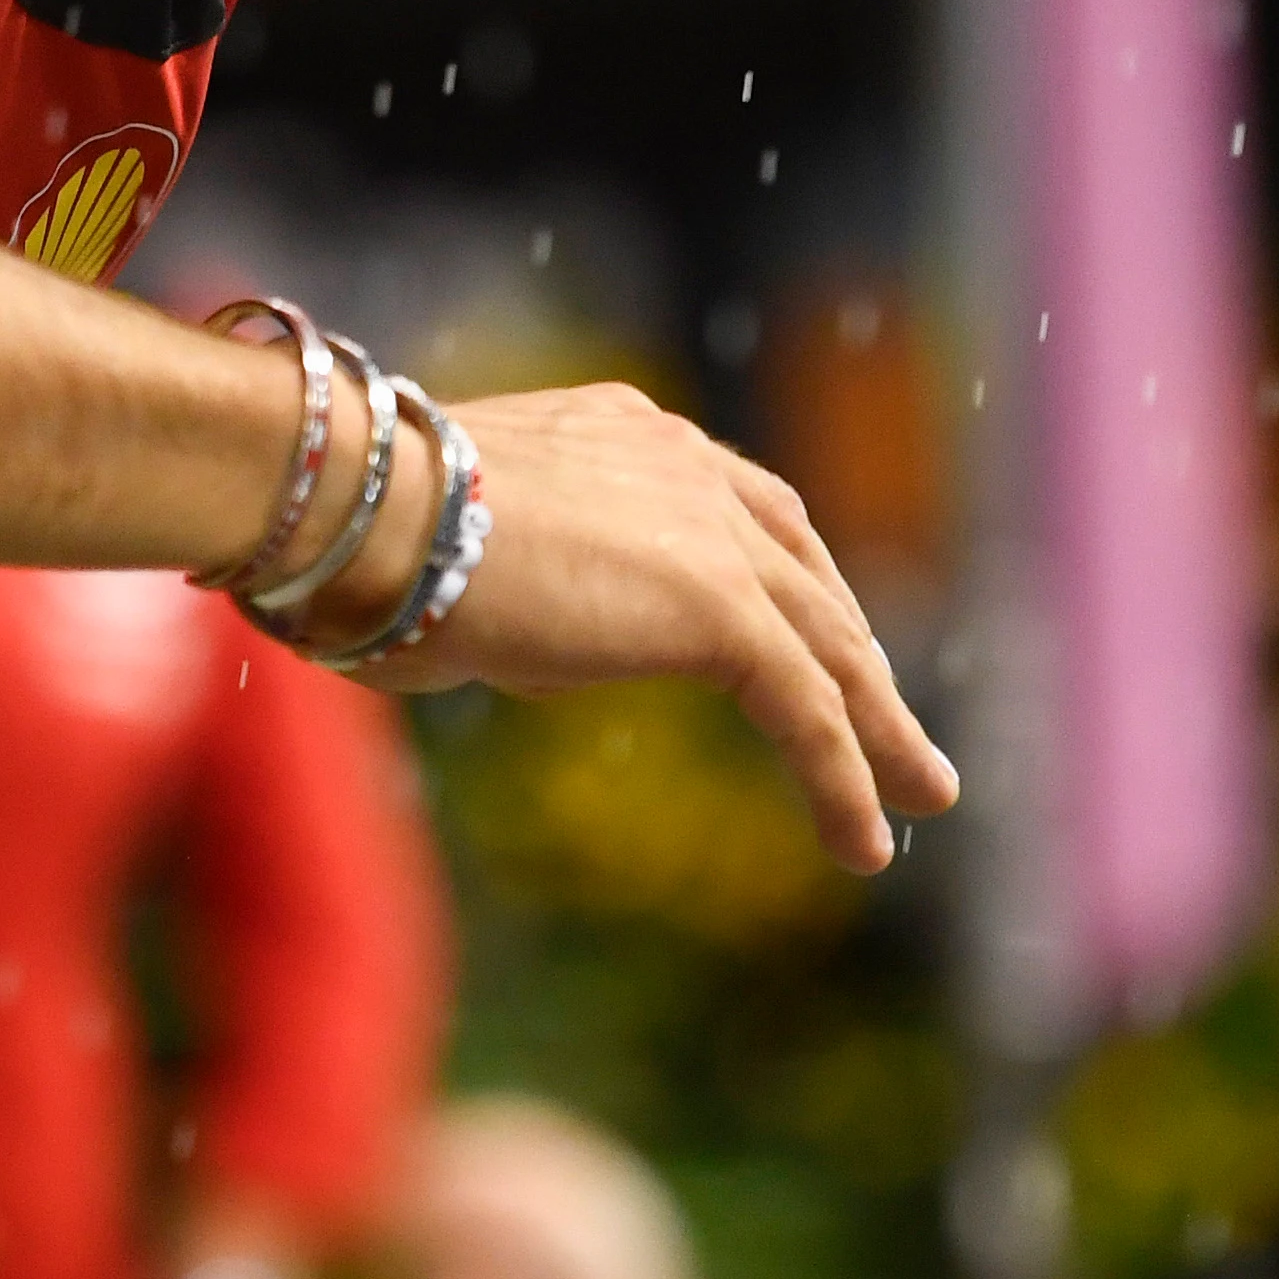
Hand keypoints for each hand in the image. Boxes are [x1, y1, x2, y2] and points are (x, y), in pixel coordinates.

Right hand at [313, 381, 954, 870]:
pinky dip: (844, 777)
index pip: (735, 509)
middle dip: (854, 653)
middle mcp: (684, 465)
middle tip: (893, 722)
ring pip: (826, 646)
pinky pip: (806, 708)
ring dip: (880, 727)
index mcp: (626, 435)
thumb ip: (508, 592)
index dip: (779, 579)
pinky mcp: (720, 610)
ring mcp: (710, 532)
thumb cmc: (356, 536)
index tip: (799, 635)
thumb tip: (519, 649)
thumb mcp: (452, 559)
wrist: (360, 506)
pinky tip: (865, 842)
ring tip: (923, 794)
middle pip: (802, 572)